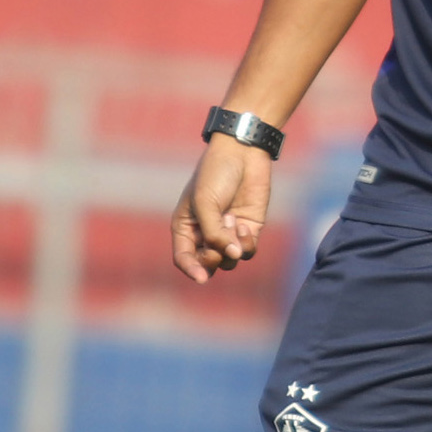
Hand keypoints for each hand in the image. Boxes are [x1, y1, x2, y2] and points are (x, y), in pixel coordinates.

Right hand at [172, 137, 271, 283]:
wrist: (243, 152)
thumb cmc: (216, 174)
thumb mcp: (206, 203)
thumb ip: (214, 233)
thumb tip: (232, 255)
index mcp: (186, 226)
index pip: (184, 258)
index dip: (191, 270)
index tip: (201, 278)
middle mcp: (205, 233)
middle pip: (208, 264)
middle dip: (213, 258)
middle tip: (218, 243)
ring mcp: (228, 232)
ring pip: (229, 261)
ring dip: (230, 246)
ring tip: (231, 219)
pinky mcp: (248, 229)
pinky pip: (247, 251)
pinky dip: (245, 243)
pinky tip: (243, 224)